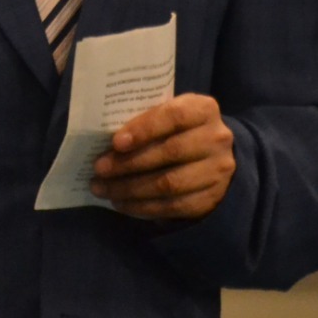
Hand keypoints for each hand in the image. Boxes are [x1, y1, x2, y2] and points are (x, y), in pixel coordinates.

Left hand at [91, 93, 235, 220]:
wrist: (215, 156)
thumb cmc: (180, 130)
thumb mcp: (169, 116)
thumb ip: (147, 121)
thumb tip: (108, 143)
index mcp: (204, 110)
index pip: (174, 116)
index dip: (144, 129)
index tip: (116, 142)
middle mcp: (216, 139)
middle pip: (170, 153)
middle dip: (129, 163)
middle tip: (100, 169)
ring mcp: (217, 171)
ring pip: (169, 183)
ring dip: (130, 189)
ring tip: (103, 189)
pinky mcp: (210, 199)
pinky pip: (172, 207)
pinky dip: (142, 207)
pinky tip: (121, 203)